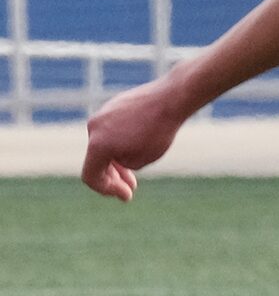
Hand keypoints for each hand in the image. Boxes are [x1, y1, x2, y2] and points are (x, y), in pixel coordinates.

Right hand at [82, 76, 189, 200]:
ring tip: (133, 172)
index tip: (126, 196)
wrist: (170, 99)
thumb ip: (122, 166)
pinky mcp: (111, 106)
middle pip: (96, 161)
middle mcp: (93, 128)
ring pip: (103, 144)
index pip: (90, 176)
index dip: (106, 190)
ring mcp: (101, 115)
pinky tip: (136, 148)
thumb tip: (116, 161)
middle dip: (112, 178)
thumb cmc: (158, 132)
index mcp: (97, 145)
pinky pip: (110, 131)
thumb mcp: (141, 160)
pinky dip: (118, 143)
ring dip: (116, 161)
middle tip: (130, 189)